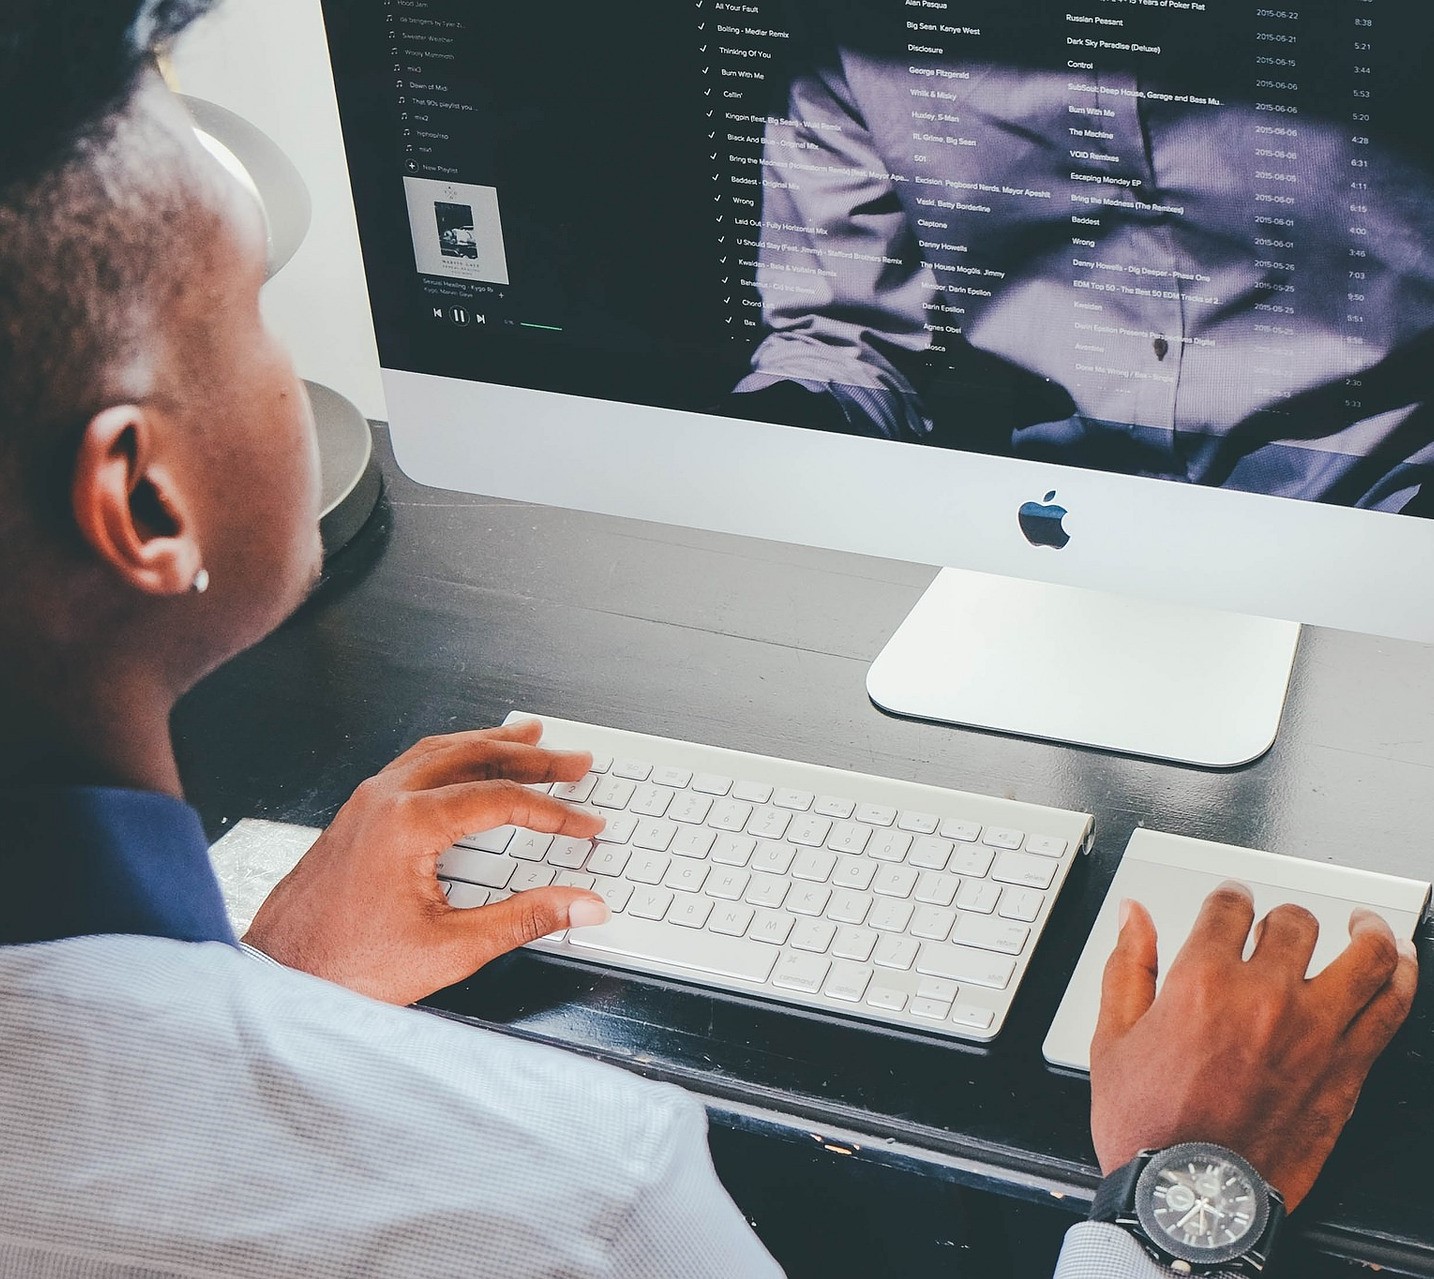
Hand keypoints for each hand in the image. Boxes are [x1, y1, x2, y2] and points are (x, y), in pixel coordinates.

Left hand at [243, 720, 609, 1004]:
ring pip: (441, 751)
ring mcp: (366, 801)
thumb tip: (581, 905)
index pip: (500, 799)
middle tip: (574, 759)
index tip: (586, 824)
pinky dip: (454, 754)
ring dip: (491, 744)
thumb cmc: (347, 966)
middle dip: (532, 757)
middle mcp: (385, 798)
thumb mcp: (452, 949)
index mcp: (408, 824)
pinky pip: (415, 763)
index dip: (553, 811)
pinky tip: (466, 760)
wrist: (278, 978)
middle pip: (474, 757)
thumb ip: (526, 919)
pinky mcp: (357, 813)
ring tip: (529, 736)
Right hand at [1090, 882, 1417, 1209]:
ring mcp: (1315, 1032)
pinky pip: (1390, 1008)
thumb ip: (1126, 968)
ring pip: (1363, 956)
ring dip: (1366, 931)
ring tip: (1366, 925)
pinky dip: (1400, 977)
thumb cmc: (1150, 1127)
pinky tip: (1396, 967)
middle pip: (1294, 923)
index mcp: (1202, 982)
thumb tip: (1133, 917)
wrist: (1195, 1199)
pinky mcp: (1348, 1070)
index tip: (1232, 901)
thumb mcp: (1112, 1040)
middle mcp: (1265, 998)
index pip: (1228, 907)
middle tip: (1281, 928)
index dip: (1230, 896)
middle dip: (1284, 918)